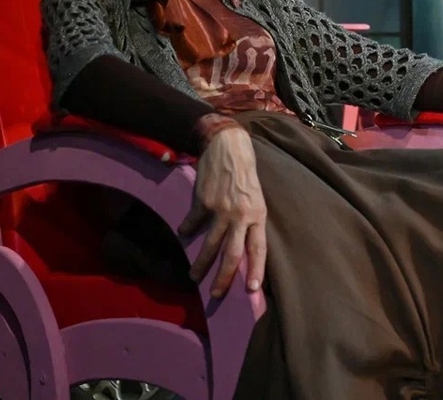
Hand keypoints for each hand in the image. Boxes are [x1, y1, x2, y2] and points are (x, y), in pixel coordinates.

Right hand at [178, 125, 267, 297]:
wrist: (229, 148)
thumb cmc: (246, 176)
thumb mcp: (256, 199)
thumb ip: (251, 223)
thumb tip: (245, 250)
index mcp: (257, 215)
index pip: (258, 248)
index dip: (256, 269)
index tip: (253, 289)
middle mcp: (240, 216)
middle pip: (233, 254)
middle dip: (224, 278)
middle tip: (216, 293)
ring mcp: (221, 210)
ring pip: (210, 245)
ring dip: (201, 263)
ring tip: (194, 276)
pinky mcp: (203, 202)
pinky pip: (193, 223)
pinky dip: (187, 231)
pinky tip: (184, 234)